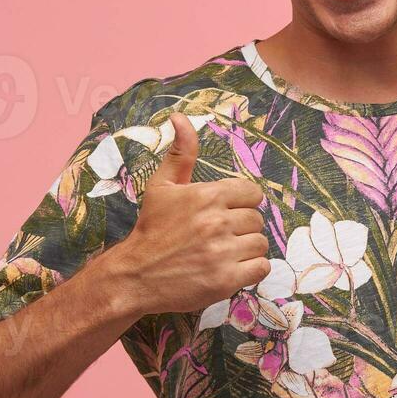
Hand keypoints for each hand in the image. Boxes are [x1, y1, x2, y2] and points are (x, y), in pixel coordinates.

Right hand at [113, 111, 271, 314]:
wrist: (135, 275)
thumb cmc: (151, 228)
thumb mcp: (162, 186)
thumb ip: (181, 152)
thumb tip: (180, 117)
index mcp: (207, 196)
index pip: (252, 193)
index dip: (242, 203)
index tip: (226, 213)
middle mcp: (217, 222)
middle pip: (257, 219)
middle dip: (242, 227)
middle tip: (219, 236)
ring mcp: (222, 253)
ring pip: (260, 244)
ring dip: (247, 249)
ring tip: (224, 252)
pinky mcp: (226, 280)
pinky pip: (261, 268)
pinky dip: (250, 270)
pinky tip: (231, 268)